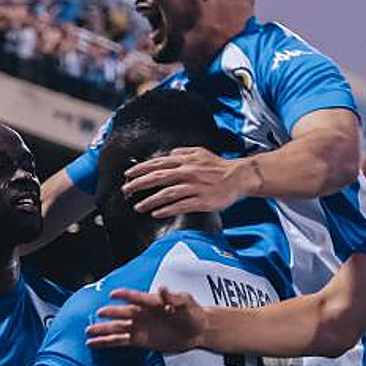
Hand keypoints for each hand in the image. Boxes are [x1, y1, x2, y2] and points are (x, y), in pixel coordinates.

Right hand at [86, 287, 207, 352]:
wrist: (197, 330)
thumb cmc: (192, 313)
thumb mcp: (186, 303)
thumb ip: (174, 298)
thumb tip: (163, 288)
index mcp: (151, 302)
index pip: (136, 297)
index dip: (125, 295)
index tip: (113, 294)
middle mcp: (142, 314)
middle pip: (123, 313)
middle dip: (110, 313)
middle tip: (98, 314)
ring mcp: (139, 327)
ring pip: (117, 328)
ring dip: (103, 330)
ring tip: (88, 332)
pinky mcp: (140, 340)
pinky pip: (121, 341)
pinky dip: (108, 343)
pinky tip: (95, 344)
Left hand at [122, 147, 257, 216]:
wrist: (239, 177)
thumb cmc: (218, 166)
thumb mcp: (200, 152)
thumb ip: (183, 152)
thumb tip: (169, 153)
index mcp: (185, 160)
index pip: (158, 164)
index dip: (141, 169)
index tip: (128, 174)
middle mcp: (188, 172)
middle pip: (158, 178)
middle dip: (139, 184)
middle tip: (126, 190)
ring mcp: (195, 187)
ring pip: (167, 193)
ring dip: (150, 200)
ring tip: (138, 207)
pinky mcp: (202, 201)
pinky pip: (180, 205)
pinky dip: (167, 209)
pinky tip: (156, 213)